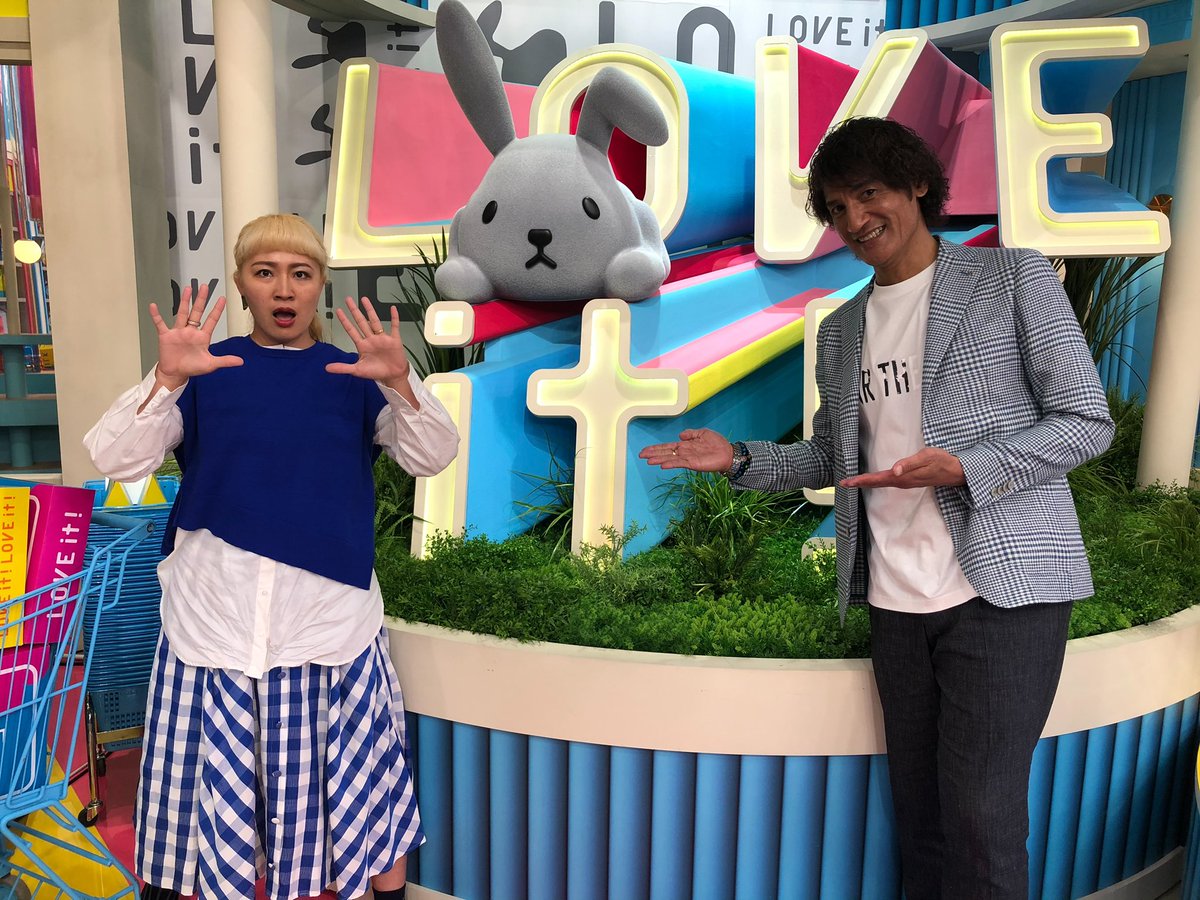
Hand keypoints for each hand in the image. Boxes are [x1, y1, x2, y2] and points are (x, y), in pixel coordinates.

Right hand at [149, 284, 242, 389]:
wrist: (175, 373)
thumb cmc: (192, 368)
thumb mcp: (211, 364)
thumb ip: (225, 361)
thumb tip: (241, 362)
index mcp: (202, 337)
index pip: (211, 320)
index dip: (217, 310)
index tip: (222, 298)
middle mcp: (191, 331)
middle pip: (197, 312)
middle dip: (201, 300)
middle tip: (204, 287)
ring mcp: (178, 332)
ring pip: (182, 313)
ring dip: (185, 301)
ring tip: (188, 289)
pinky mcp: (166, 336)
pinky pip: (160, 323)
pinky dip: (156, 315)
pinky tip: (154, 306)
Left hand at [326, 297, 411, 389]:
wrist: (393, 376)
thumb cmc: (377, 372)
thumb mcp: (357, 370)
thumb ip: (342, 367)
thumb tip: (327, 368)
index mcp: (362, 345)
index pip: (351, 330)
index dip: (344, 320)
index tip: (338, 311)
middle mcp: (371, 339)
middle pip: (361, 321)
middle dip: (354, 310)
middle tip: (348, 300)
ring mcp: (382, 338)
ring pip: (375, 321)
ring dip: (370, 310)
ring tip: (364, 300)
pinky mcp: (394, 340)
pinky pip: (394, 326)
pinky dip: (394, 318)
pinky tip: (393, 309)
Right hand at [640, 428, 733, 472]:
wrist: (728, 453)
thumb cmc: (717, 444)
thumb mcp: (703, 433)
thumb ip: (691, 434)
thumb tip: (680, 435)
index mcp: (685, 445)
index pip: (667, 447)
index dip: (656, 448)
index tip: (646, 450)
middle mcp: (684, 453)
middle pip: (665, 453)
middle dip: (653, 454)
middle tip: (641, 455)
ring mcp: (687, 459)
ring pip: (670, 459)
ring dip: (659, 459)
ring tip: (648, 461)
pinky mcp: (693, 464)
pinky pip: (679, 463)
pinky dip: (671, 464)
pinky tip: (662, 465)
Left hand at [840, 447, 965, 488]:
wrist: (956, 472)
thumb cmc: (942, 461)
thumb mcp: (927, 458)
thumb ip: (910, 464)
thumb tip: (894, 471)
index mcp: (903, 477)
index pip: (878, 479)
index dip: (861, 480)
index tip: (847, 482)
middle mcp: (902, 482)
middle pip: (876, 483)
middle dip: (859, 483)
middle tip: (843, 483)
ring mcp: (905, 482)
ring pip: (881, 483)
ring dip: (867, 483)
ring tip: (853, 482)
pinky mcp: (908, 480)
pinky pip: (888, 482)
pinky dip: (876, 481)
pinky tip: (873, 480)